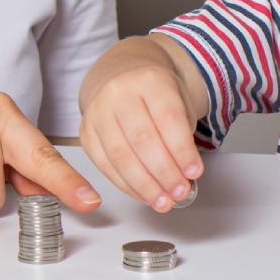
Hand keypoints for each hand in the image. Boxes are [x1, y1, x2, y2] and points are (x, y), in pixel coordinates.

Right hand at [78, 36, 205, 211]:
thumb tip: (184, 177)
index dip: (182, 149)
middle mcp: (119, 92)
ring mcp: (98, 111)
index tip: (194, 172)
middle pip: (142, 138)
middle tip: (180, 191)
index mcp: (149, 80)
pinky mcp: (85, 132)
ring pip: (120, 155)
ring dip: (145, 185)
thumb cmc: (155, 95)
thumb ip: (183, 137)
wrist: (123, 79)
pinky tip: (143, 193)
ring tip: (163, 200)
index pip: (168, 117)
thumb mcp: (179, 102)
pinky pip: (104, 165)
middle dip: (164, 172)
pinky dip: (126, 185)